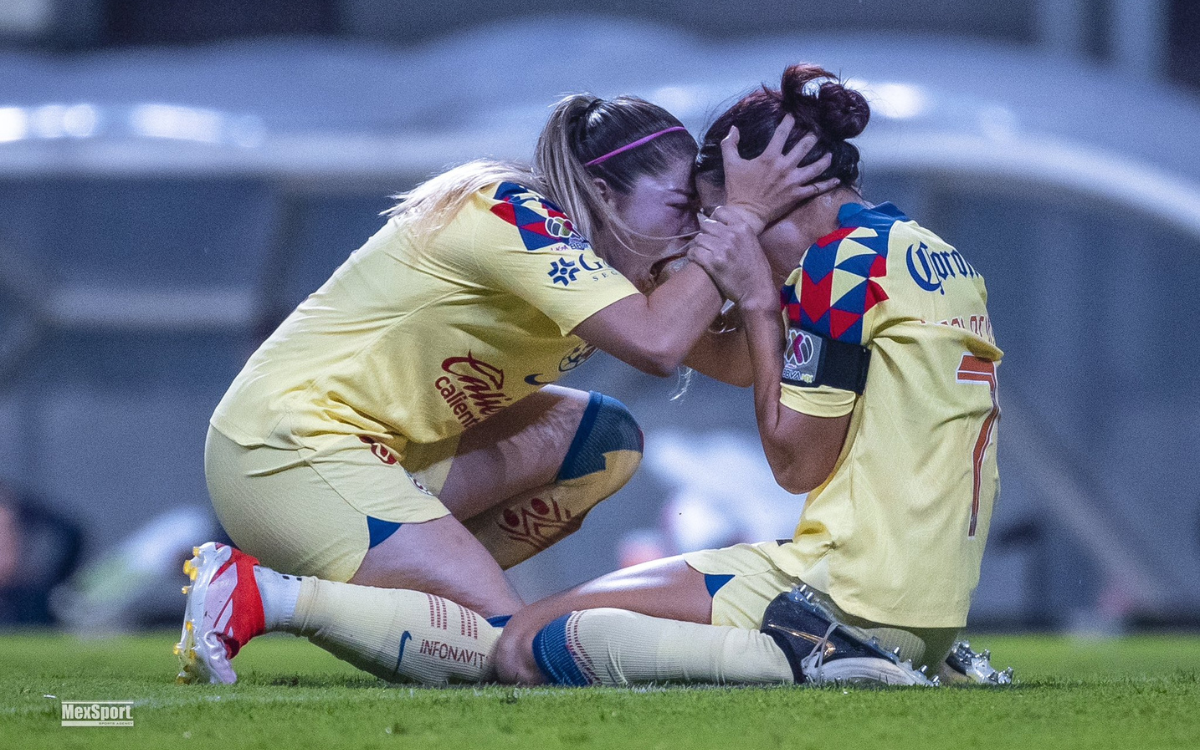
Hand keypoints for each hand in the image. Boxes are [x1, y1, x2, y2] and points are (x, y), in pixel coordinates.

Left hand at [687, 216, 775, 311]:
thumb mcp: (752, 243)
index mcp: (743, 227)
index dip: (713, 219)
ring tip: (702, 253)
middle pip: (706, 226)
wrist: (756, 290)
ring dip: (699, 246)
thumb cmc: (756, 270)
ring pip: (699, 238)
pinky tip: (696, 259)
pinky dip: (693, 256)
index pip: (720, 211)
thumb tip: (723, 225)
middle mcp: (731, 234)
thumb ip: (739, 233)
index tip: (713, 228)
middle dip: (706, 235)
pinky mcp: (713, 262)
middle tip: (708, 245)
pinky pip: (694, 252)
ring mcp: (721, 248)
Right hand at [721, 114, 839, 233]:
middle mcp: (785, 167)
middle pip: (804, 146)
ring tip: (830, 153)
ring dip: (825, 159)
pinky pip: (817, 188)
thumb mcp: (730, 164)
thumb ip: (730, 144)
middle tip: (817, 132)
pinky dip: (829, 184)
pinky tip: (837, 179)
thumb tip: (733, 128)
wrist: (746, 214)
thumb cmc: (737, 189)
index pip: (781, 134)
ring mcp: (793, 181)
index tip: (793, 116)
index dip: (788, 122)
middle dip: (812, 137)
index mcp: (769, 157)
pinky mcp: (797, 195)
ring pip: (816, 167)